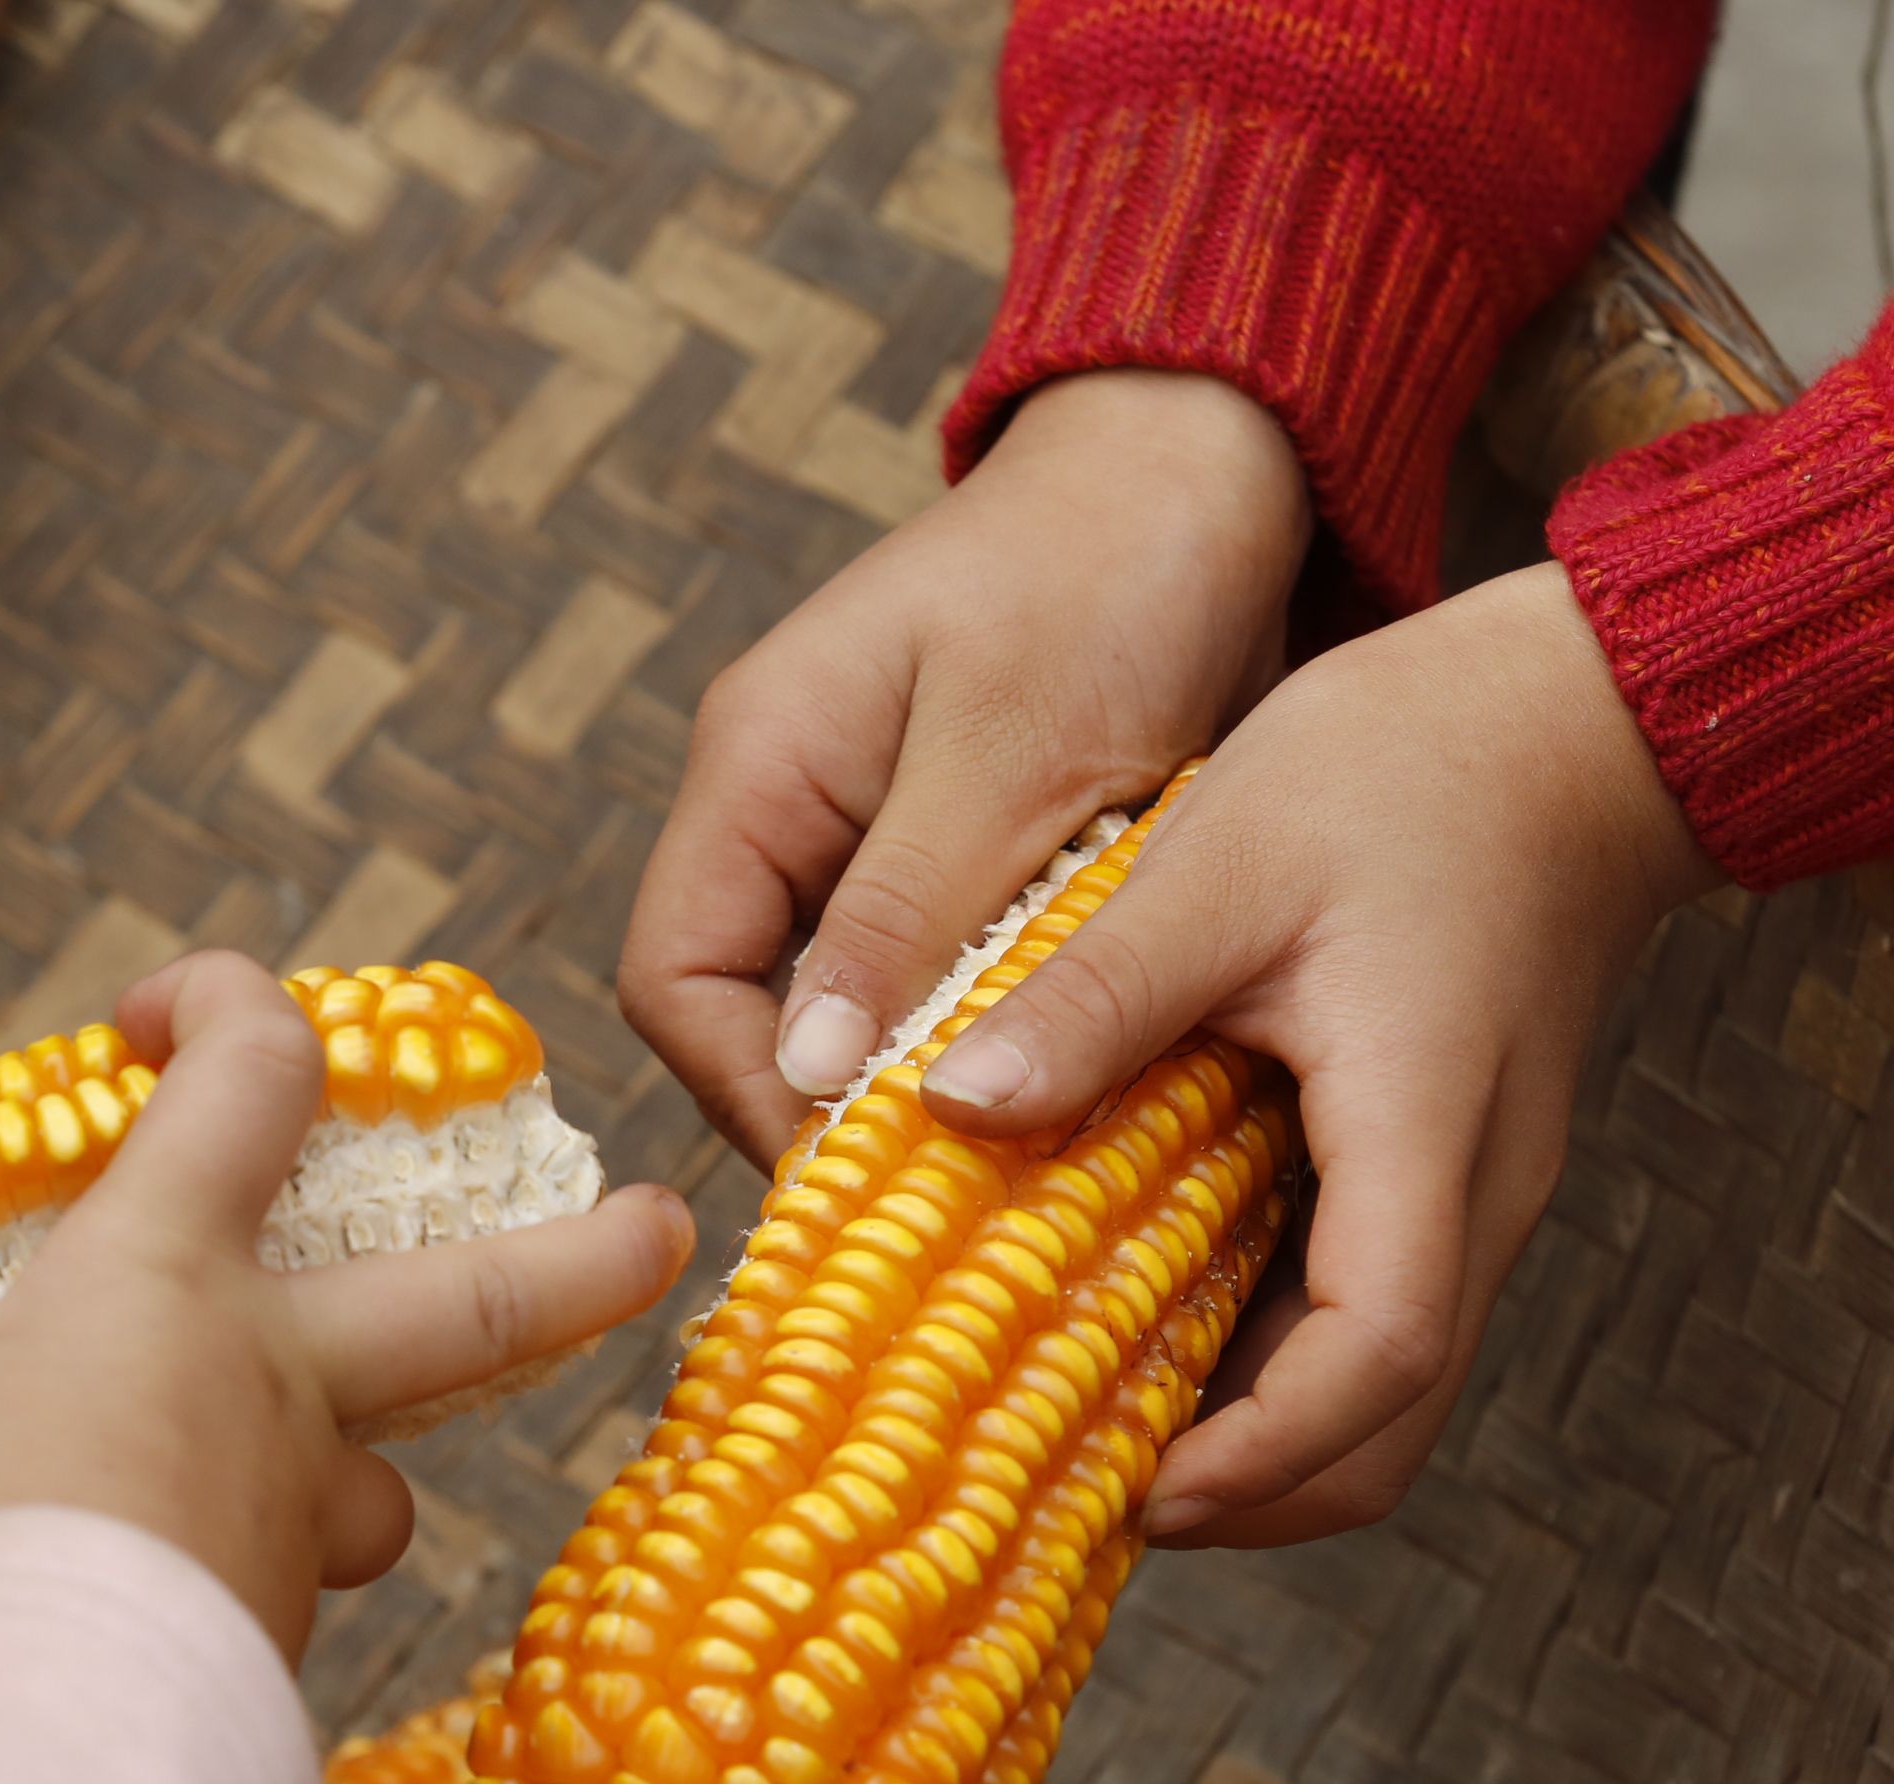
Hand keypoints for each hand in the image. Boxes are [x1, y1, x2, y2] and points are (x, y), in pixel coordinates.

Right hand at [0, 955, 698, 1658]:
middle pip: (474, 1299)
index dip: (232, 1011)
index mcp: (174, 1281)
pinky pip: (277, 1606)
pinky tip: (168, 1627)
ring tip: (329, 1482)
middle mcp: (273, 1390)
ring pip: (377, 1479)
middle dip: (576, 1257)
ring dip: (358, 1467)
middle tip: (671, 1227)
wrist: (52, 1744)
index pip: (250, 1085)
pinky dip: (235, 1600)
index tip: (179, 1000)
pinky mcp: (265, 1656)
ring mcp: (294, 1534)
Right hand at [620, 370, 1314, 1164]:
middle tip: (953, 1199)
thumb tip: (806, 1076)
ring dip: (927, 1089)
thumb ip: (905, 914)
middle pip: (752, 1017)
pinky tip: (1068, 1095)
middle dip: (837, 1112)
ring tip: (1017, 1168)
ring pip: (857, 1019)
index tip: (859, 1171)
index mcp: (760, 765)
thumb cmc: (1108, 574)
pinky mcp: (970, 865)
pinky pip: (944, 992)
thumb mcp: (1009, 755)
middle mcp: (796, 813)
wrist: (1215, 475)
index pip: (678, 977)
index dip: (748, 1090)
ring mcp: (878, 842)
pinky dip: (993, 1048)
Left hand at [912, 565, 1720, 1546]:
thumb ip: (1096, 996)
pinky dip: (1271, 1353)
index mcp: (1426, 1129)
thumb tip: (951, 1105)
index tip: (1139, 1491)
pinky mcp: (1450, 1169)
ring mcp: (1473, 1190)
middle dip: (1250, 1491)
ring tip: (1098, 1418)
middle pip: (1389, 1428)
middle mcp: (1474, 1195)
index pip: (1376, 1357)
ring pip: (1384, 1384)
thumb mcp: (1224, 859)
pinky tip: (1154, 1314)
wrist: (1568, 717)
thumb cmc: (1410, 766)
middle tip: (1088, 1487)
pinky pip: (1373, 1310)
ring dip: (1255, 1430)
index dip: (1261, 1456)